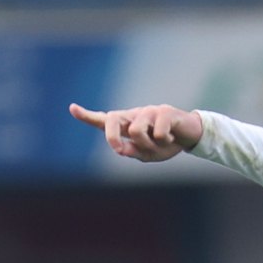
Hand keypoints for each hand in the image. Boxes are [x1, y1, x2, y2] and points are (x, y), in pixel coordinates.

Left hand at [69, 104, 202, 161]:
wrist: (190, 136)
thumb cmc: (166, 144)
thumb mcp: (148, 154)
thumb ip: (132, 152)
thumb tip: (120, 149)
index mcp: (128, 125)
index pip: (104, 120)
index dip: (87, 116)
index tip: (72, 108)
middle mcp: (135, 115)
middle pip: (112, 118)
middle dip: (111, 135)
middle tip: (118, 149)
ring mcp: (148, 111)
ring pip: (136, 131)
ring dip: (148, 144)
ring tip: (161, 144)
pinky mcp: (164, 111)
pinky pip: (157, 132)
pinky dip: (165, 141)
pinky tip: (172, 138)